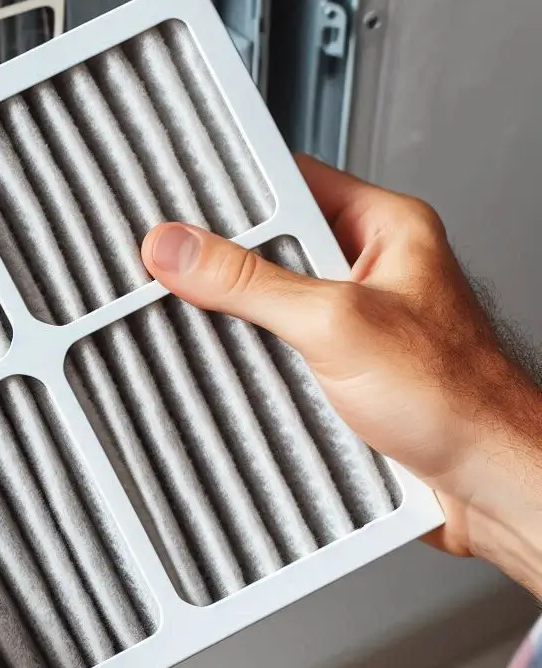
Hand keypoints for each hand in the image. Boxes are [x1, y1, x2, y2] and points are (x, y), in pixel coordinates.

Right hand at [141, 155, 541, 593]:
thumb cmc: (458, 398)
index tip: (179, 209)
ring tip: (211, 325)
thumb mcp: (336, 324)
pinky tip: (239, 370)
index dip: (234, 193)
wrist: (487, 484)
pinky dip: (253, 361)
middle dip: (227, 265)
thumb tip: (180, 250)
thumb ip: (251, 284)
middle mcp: (368, 270)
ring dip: (239, 320)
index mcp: (385, 229)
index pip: (292, 183)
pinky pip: (277, 350)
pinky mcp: (338, 369)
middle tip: (181, 273)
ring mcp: (352, 321)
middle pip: (273, 248)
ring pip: (269, 304)